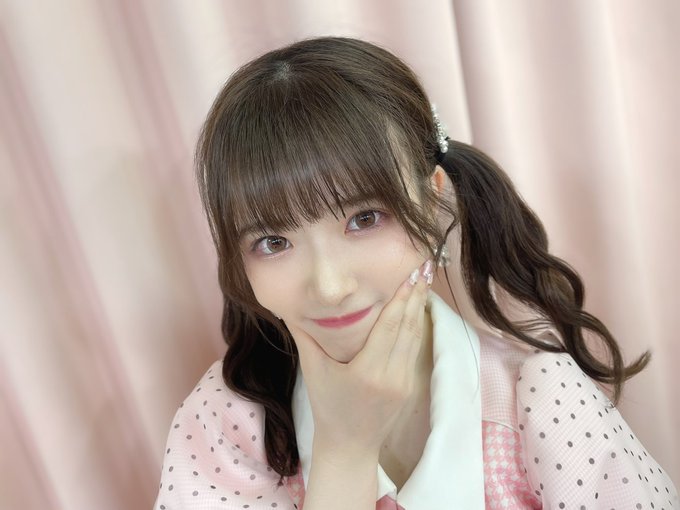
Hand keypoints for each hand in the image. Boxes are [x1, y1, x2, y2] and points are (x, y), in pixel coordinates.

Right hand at [289, 259, 433, 459]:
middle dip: (416, 296)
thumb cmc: (327, 407)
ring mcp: (403, 383)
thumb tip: (288, 307)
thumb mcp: (313, 371)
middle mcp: (391, 376)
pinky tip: (417, 310)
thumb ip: (304, 337)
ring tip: (424, 282)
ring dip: (420, 309)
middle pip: (408, 328)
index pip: (389, 327)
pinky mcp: (409, 386)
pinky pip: (414, 350)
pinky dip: (417, 327)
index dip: (401, 299)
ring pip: (415, 338)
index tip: (410, 275)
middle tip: (423, 267)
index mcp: (368, 372)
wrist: (349, 445)